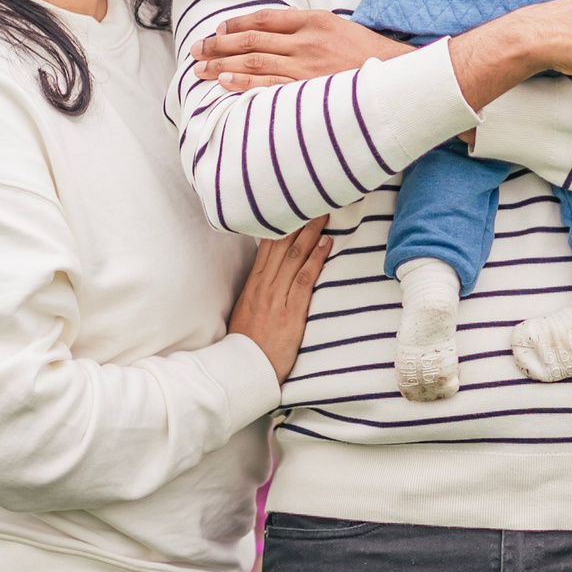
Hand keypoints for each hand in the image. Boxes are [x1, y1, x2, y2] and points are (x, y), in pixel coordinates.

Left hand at [191, 9, 413, 91]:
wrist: (401, 77)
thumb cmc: (372, 57)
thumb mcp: (342, 28)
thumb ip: (311, 27)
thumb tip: (283, 25)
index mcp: (315, 20)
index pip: (265, 19)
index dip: (237, 24)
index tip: (219, 29)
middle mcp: (307, 41)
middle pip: (252, 40)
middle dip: (219, 45)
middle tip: (196, 49)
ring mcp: (307, 67)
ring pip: (254, 63)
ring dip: (222, 64)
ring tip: (200, 68)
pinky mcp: (310, 90)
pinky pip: (270, 87)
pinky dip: (244, 84)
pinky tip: (224, 83)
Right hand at [226, 221, 330, 384]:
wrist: (245, 370)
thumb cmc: (248, 345)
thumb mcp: (247, 312)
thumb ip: (259, 291)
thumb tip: (270, 275)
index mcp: (253, 285)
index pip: (268, 247)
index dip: (282, 226)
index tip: (295, 208)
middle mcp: (263, 287)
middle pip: (282, 246)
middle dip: (299, 222)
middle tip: (314, 201)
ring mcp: (276, 298)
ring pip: (293, 257)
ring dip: (310, 234)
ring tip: (325, 215)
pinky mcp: (289, 312)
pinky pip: (304, 280)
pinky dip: (315, 260)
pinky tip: (326, 245)